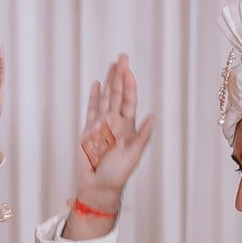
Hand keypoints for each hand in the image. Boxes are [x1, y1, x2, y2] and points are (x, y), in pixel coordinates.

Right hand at [74, 55, 156, 210]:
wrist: (98, 185)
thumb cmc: (117, 173)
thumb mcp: (134, 154)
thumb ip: (143, 135)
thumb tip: (153, 117)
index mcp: (127, 126)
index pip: (129, 100)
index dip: (129, 85)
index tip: (129, 70)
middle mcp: (115, 122)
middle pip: (117, 94)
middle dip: (119, 75)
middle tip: (122, 57)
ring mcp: (101, 125)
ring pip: (105, 97)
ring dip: (108, 81)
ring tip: (111, 65)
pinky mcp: (88, 130)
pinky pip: (91, 109)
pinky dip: (94, 97)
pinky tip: (96, 85)